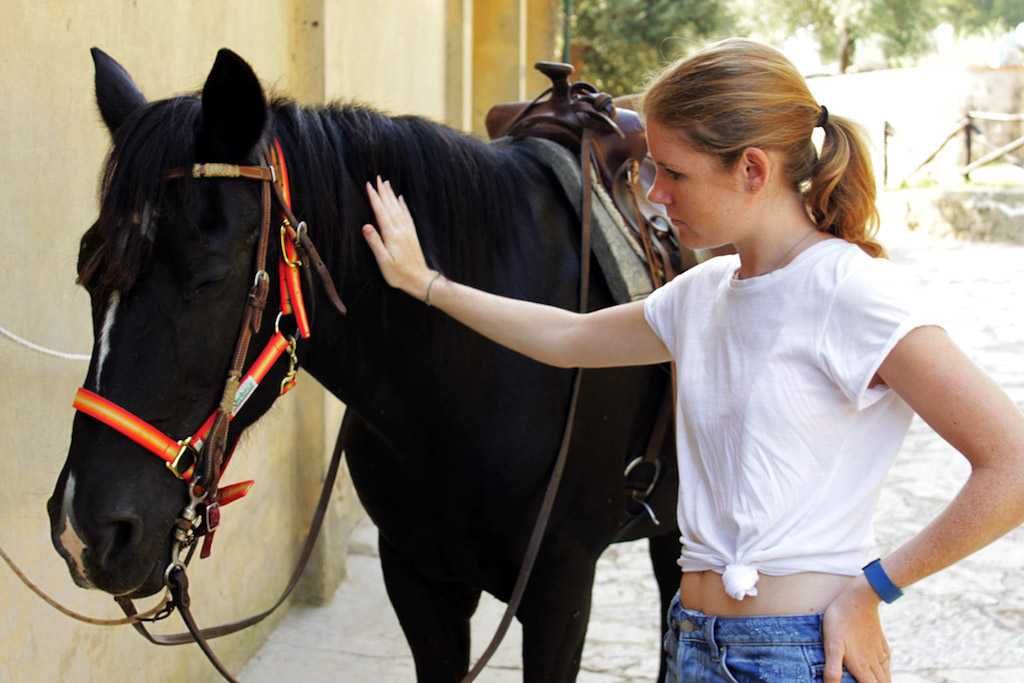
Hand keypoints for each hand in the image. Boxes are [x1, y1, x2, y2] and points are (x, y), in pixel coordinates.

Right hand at [362, 176, 434, 297]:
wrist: (419, 279)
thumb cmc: (398, 274)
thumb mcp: (383, 261)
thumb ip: (375, 243)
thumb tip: (366, 226)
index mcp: (391, 235)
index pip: (380, 212)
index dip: (374, 198)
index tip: (368, 185)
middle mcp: (400, 229)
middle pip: (390, 206)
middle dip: (383, 191)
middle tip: (378, 178)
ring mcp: (407, 231)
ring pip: (398, 208)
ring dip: (392, 195)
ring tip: (387, 183)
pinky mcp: (412, 234)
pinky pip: (406, 215)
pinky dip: (402, 205)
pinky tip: (400, 199)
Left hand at [821, 575, 889, 681]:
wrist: (858, 598)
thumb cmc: (841, 621)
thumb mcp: (832, 645)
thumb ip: (833, 669)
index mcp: (862, 667)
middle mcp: (874, 662)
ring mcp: (878, 651)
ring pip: (886, 675)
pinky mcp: (880, 642)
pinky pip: (887, 662)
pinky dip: (886, 672)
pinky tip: (882, 670)